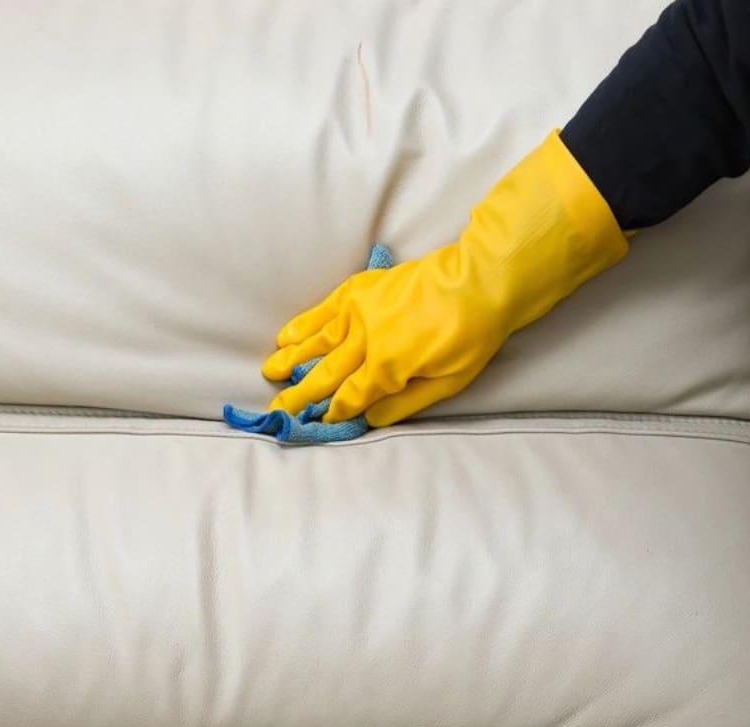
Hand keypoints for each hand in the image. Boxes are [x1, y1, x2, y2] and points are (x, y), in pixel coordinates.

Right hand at [262, 244, 509, 426]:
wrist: (480, 281)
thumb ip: (404, 404)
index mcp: (386, 368)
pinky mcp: (360, 290)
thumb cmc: (471, 336)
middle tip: (275, 410)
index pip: (349, 398)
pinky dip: (303, 324)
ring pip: (316, 342)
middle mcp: (365, 341)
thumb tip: (369, 418)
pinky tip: (286, 336)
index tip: (318, 422)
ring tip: (269, 372)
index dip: (333, 413)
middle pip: (324, 375)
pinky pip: (323, 310)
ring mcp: (359, 312)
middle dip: (298, 396)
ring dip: (290, 360)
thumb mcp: (448, 384)